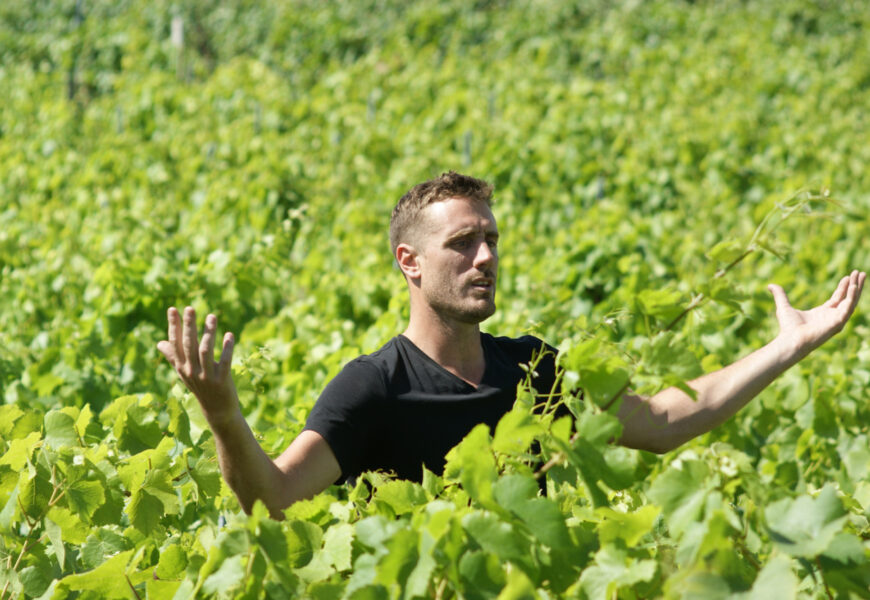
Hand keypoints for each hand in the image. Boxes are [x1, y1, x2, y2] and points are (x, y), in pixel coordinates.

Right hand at [157, 306, 238, 424]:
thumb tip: (159, 343)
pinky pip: (224, 362)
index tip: (173, 309)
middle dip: (188, 326)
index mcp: (182, 367)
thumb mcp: (185, 373)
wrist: (217, 410)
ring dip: (209, 333)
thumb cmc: (201, 388)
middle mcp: (191, 371)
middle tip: (190, 308)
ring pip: (205, 351)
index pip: (175, 343)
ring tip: (212, 316)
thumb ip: (174, 357)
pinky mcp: (222, 380)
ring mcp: (206, 376)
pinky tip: (229, 335)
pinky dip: (227, 348)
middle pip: (188, 345)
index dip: (174, 326)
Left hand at [768, 270, 865, 360]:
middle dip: (855, 285)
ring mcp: (836, 320)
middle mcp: (832, 316)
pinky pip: (848, 308)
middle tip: (860, 273)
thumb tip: (770, 285)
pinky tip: (853, 286)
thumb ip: (780, 295)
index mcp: (822, 313)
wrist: (791, 339)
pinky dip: (852, 297)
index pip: (838, 298)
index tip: (848, 276)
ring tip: (861, 275)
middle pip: (847, 298)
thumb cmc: (788, 327)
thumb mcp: (783, 306)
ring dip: (857, 288)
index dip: (844, 287)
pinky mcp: (838, 322)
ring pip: (851, 301)